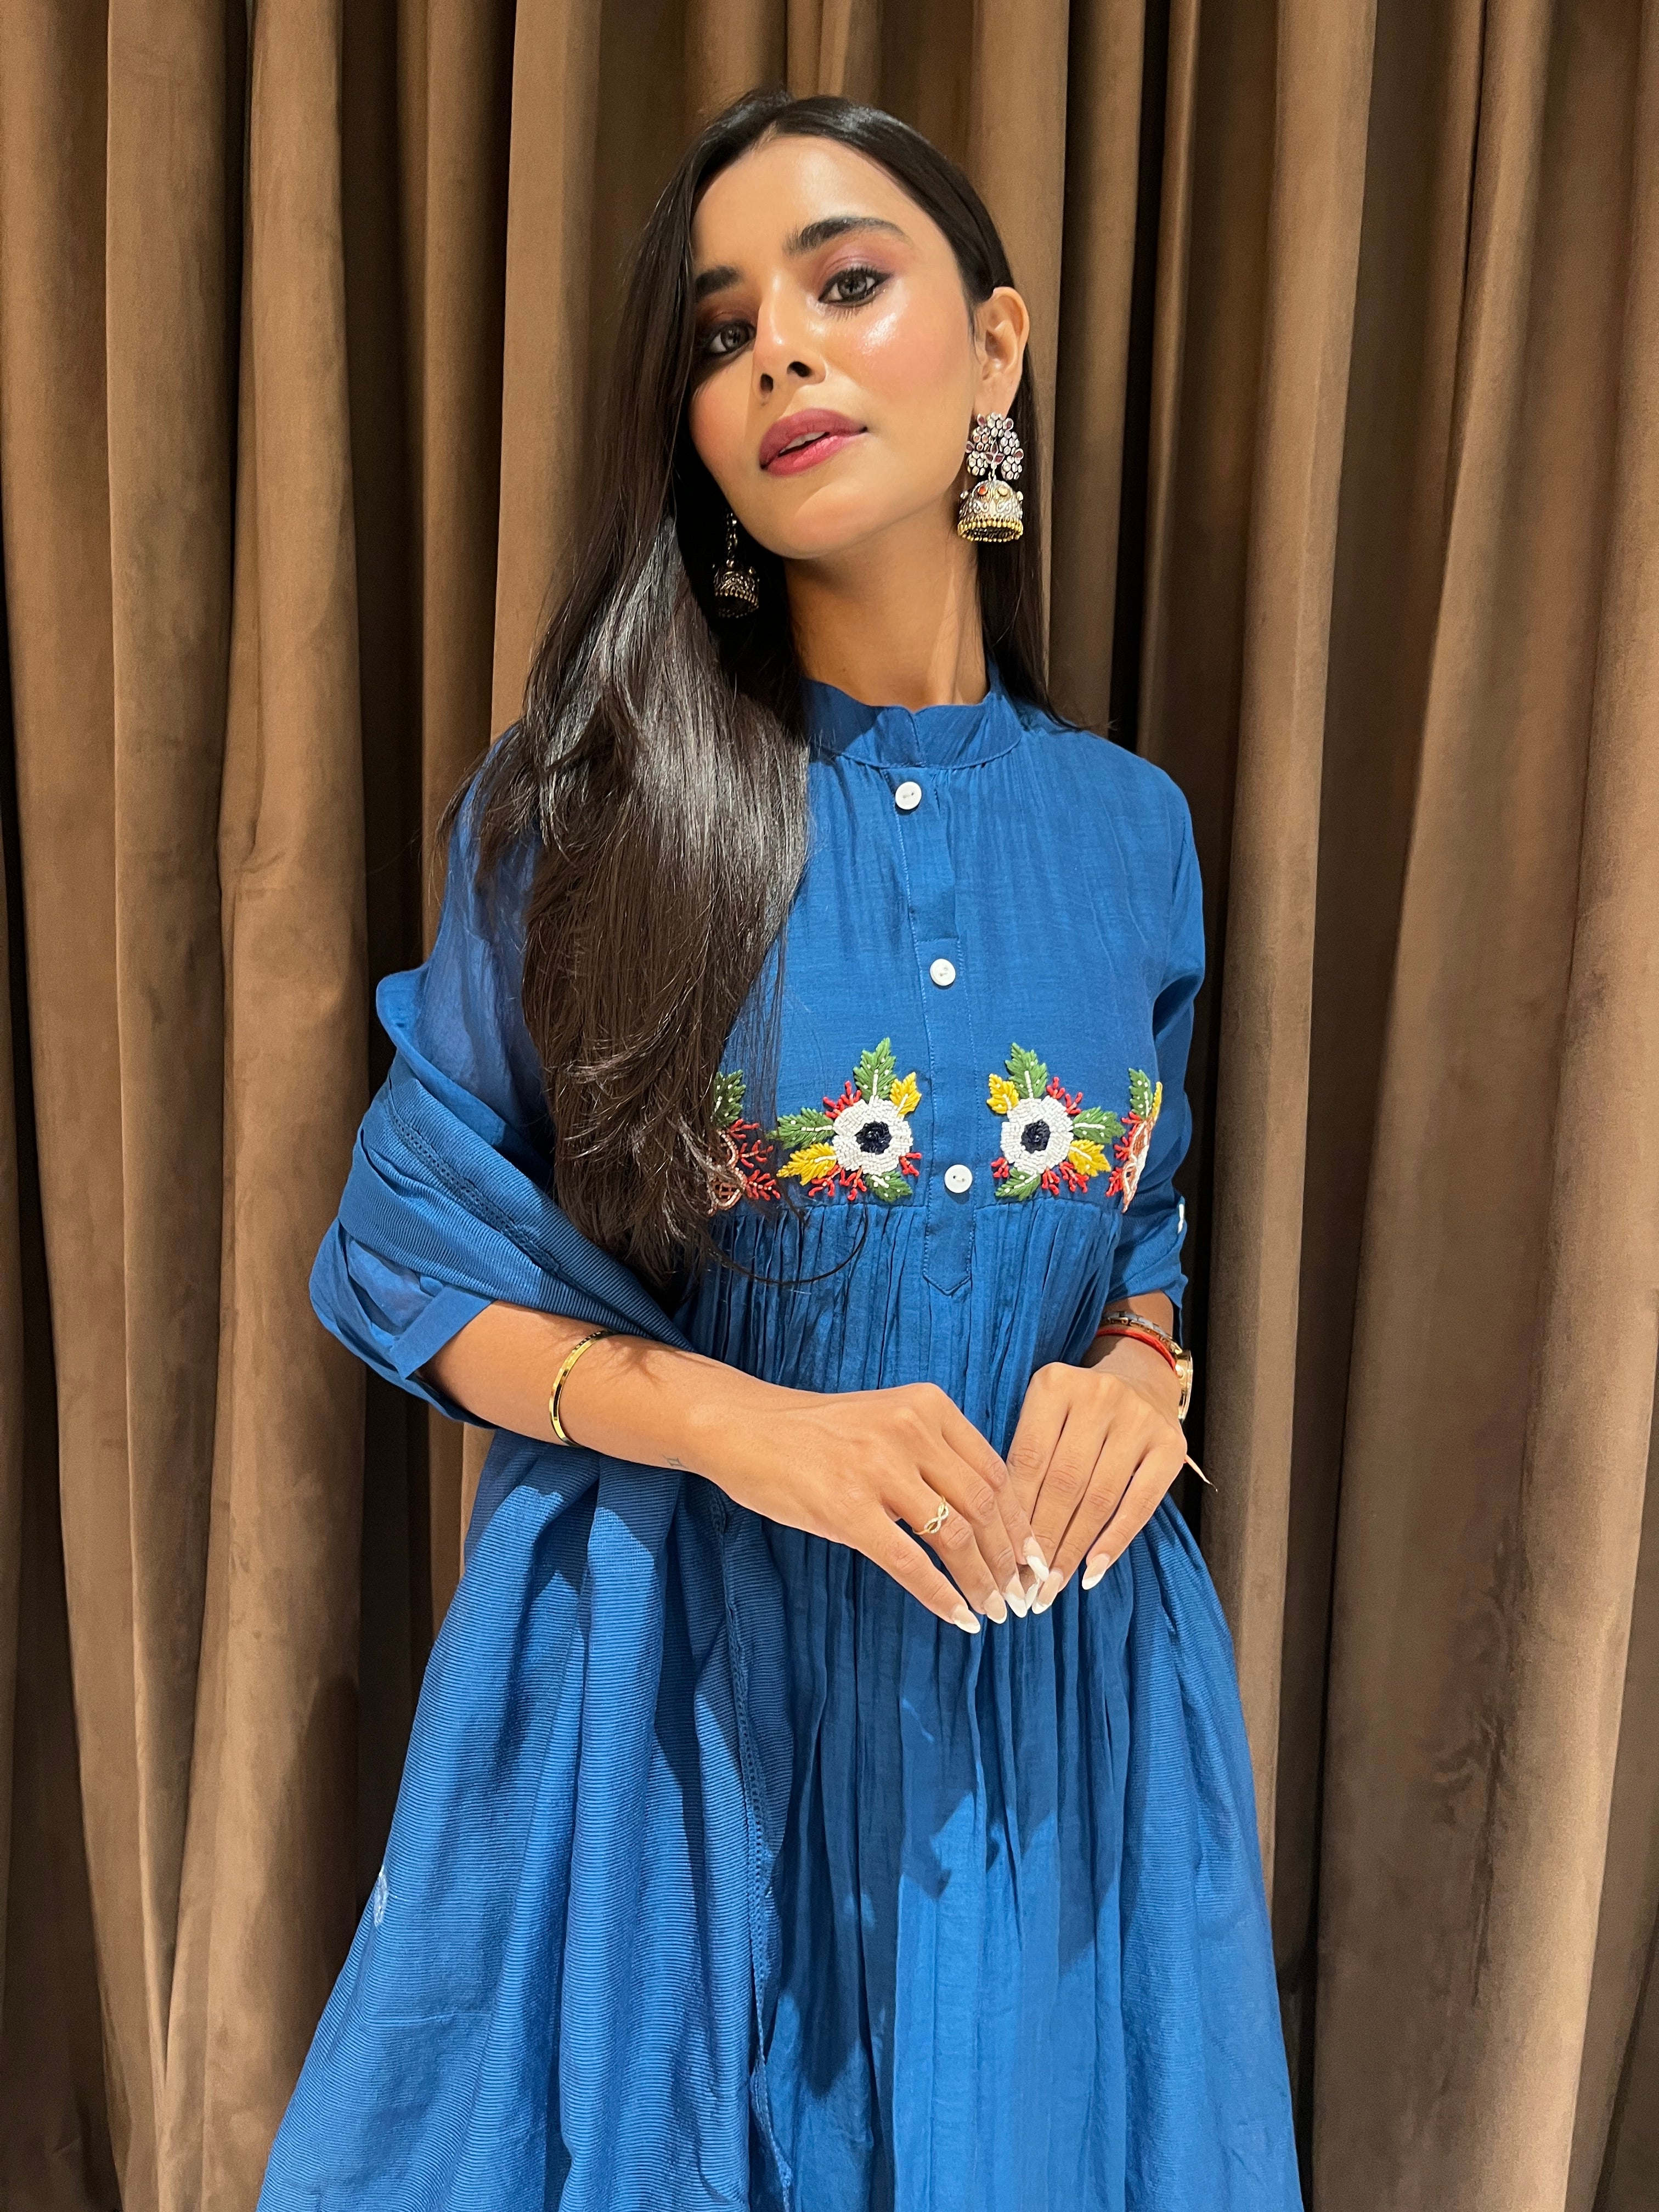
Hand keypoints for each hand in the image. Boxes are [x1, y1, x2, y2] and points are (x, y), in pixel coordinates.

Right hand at [698, 1379, 1043, 1632]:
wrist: (745, 1427)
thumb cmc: (818, 1432)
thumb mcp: (887, 1419)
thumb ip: (935, 1454)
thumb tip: (988, 1518)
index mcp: (928, 1406)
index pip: (996, 1471)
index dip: (1021, 1522)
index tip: (1034, 1558)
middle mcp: (909, 1430)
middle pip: (983, 1505)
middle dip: (1009, 1558)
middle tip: (1019, 1594)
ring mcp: (877, 1469)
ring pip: (953, 1536)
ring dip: (980, 1581)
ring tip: (991, 1609)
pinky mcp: (846, 1508)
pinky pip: (908, 1562)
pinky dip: (940, 1594)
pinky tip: (956, 1616)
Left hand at [1005, 1359, 1186, 1609]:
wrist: (1139, 1382)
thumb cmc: (1076, 1414)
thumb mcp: (1043, 1419)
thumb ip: (1025, 1463)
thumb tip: (1005, 1540)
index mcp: (1054, 1385)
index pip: (1028, 1461)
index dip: (1015, 1515)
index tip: (1002, 1560)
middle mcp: (1098, 1395)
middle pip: (1064, 1483)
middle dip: (1043, 1541)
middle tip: (1025, 1586)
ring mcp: (1139, 1419)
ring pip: (1099, 1497)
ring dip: (1073, 1549)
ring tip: (1053, 1586)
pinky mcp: (1172, 1445)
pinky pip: (1141, 1504)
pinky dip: (1115, 1541)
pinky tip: (1093, 1570)